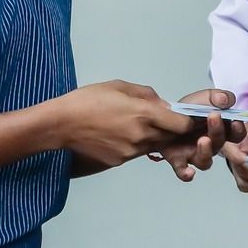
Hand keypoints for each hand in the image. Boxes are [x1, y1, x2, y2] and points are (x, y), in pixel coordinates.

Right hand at [55, 81, 231, 176]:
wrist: (60, 124)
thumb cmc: (87, 101)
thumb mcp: (119, 86)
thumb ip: (146, 95)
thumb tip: (162, 105)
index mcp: (144, 114)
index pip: (182, 124)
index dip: (187, 121)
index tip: (185, 116)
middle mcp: (142, 136)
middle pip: (170, 137)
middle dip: (170, 129)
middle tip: (160, 119)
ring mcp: (131, 151)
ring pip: (154, 145)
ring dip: (152, 136)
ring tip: (132, 124)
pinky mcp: (119, 161)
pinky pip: (137, 152)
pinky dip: (134, 144)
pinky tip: (117, 133)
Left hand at [159, 88, 247, 181]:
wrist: (161, 116)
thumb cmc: (185, 111)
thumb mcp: (201, 99)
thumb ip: (216, 97)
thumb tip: (225, 100)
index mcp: (219, 130)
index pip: (235, 134)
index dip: (238, 129)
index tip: (235, 121)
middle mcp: (209, 144)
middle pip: (220, 144)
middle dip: (219, 131)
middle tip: (214, 117)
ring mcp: (194, 153)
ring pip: (205, 160)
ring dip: (206, 151)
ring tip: (203, 140)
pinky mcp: (178, 159)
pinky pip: (183, 170)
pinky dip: (186, 173)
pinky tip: (189, 173)